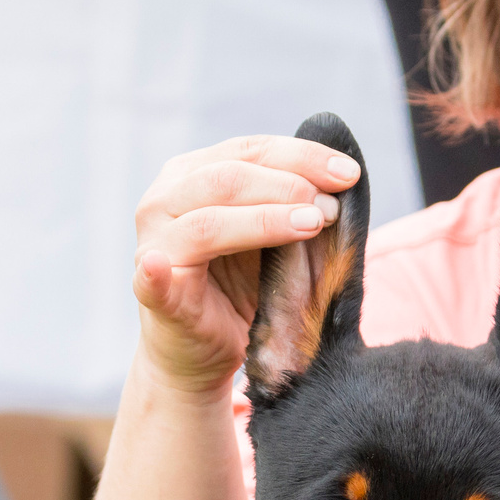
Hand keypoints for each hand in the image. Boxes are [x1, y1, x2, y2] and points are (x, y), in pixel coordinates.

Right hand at [131, 136, 361, 393]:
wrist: (201, 349)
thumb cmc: (239, 284)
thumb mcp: (270, 236)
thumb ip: (292, 204)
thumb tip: (343, 176)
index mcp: (192, 174)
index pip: (250, 151)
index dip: (302, 156)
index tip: (348, 174)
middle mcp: (164, 201)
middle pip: (228, 177)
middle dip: (288, 187)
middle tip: (331, 208)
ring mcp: (153, 245)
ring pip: (207, 222)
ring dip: (264, 221)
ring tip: (311, 225)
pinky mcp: (150, 294)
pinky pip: (152, 279)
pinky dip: (155, 273)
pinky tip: (159, 265)